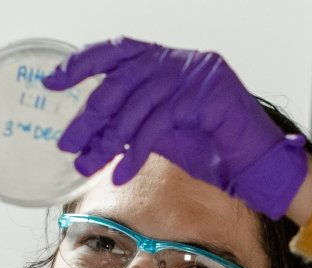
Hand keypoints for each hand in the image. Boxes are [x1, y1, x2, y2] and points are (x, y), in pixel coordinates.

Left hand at [45, 38, 310, 217]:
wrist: (257, 165)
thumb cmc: (214, 149)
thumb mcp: (163, 132)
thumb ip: (132, 122)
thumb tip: (91, 133)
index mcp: (169, 61)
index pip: (119, 51)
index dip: (83, 63)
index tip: (54, 80)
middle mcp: (181, 61)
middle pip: (122, 81)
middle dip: (91, 115)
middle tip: (67, 142)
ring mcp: (196, 74)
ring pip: (138, 104)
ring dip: (108, 139)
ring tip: (88, 164)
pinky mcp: (206, 96)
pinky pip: (159, 124)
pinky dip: (135, 152)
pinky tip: (121, 173)